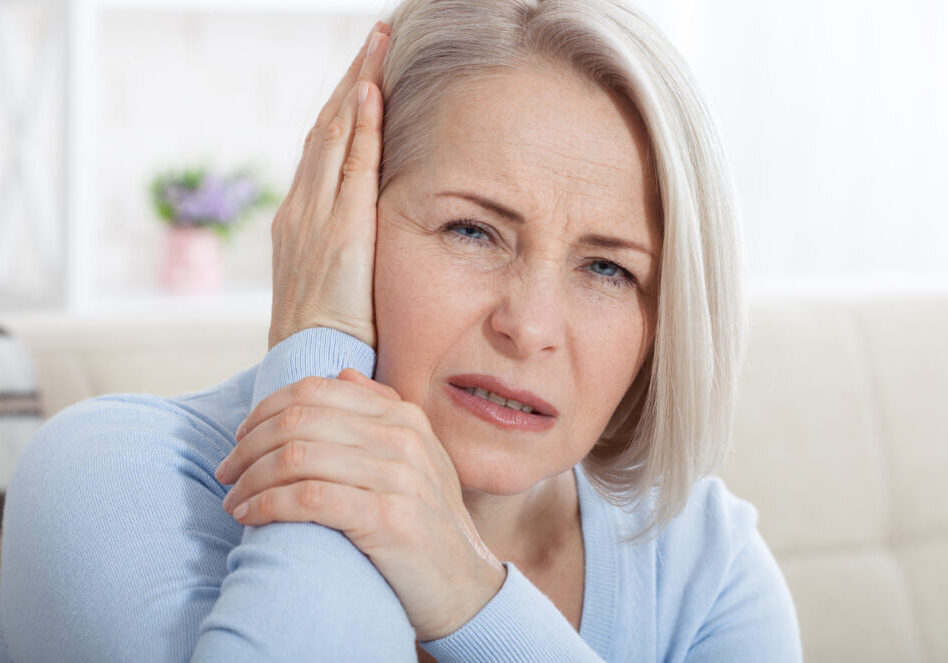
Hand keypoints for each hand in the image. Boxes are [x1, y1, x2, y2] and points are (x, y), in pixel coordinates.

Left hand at [213, 369, 507, 641]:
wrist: (465, 585)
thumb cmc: (427, 522)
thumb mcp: (417, 458)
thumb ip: (381, 413)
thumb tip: (342, 375)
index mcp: (403, 416)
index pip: (315, 391)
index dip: (265, 410)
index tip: (240, 438)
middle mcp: (403, 438)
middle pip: (299, 420)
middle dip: (249, 446)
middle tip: (226, 472)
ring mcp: (399, 476)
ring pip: (297, 457)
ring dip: (251, 479)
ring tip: (233, 501)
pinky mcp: (388, 518)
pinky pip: (308, 498)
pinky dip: (267, 505)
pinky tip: (251, 517)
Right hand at [267, 21, 389, 350]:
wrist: (306, 367)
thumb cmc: (325, 337)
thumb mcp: (332, 285)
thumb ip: (345, 254)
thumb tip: (367, 245)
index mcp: (299, 220)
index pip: (322, 149)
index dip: (343, 110)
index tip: (364, 77)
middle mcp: (301, 208)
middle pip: (326, 129)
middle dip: (350, 82)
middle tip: (373, 41)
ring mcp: (316, 215)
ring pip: (335, 135)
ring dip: (357, 86)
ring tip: (377, 45)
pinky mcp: (340, 230)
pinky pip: (350, 165)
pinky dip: (359, 125)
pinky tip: (372, 90)